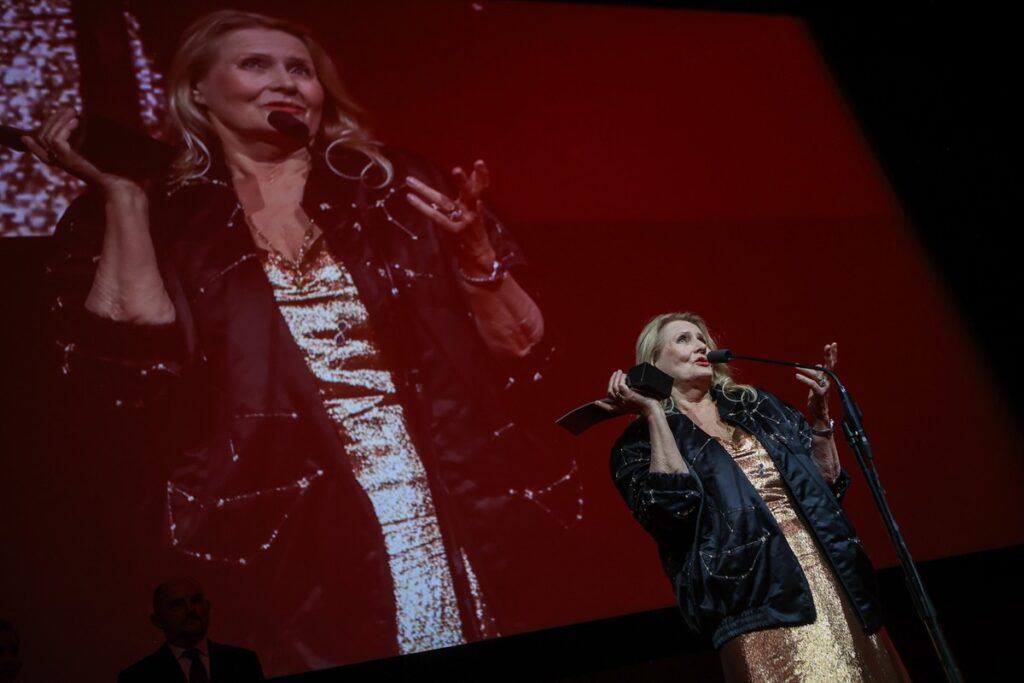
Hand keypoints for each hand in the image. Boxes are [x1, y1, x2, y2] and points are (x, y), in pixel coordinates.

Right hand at [20, 107, 135, 192]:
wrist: (119, 187)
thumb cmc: (113, 171)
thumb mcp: (96, 151)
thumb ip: (86, 139)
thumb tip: (82, 119)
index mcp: (65, 162)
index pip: (42, 153)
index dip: (34, 144)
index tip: (30, 133)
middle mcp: (61, 163)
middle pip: (42, 139)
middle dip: (52, 120)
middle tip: (69, 109)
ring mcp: (64, 163)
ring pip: (47, 137)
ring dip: (59, 120)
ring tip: (74, 112)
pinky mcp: (70, 161)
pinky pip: (57, 141)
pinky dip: (64, 128)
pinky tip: (76, 122)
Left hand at [405, 160, 493, 272]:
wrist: (479, 257)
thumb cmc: (475, 231)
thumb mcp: (476, 211)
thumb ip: (474, 192)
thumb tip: (474, 174)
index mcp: (477, 205)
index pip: (481, 187)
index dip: (482, 176)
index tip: (479, 163)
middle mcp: (471, 212)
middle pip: (468, 194)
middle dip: (463, 182)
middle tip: (457, 170)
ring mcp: (462, 222)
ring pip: (444, 203)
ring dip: (426, 191)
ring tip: (411, 182)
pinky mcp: (453, 232)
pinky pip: (435, 217)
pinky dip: (423, 208)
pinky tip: (412, 198)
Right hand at [594, 369, 660, 414]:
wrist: (653, 410)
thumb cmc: (650, 408)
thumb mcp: (639, 404)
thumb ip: (634, 398)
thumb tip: (634, 389)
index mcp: (623, 409)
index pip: (609, 408)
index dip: (602, 406)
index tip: (596, 402)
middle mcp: (621, 405)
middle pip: (610, 393)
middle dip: (611, 382)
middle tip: (615, 374)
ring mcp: (624, 400)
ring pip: (613, 388)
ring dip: (616, 378)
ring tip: (620, 372)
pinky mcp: (629, 395)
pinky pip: (620, 386)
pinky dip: (621, 379)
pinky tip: (624, 375)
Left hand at [795, 342, 836, 421]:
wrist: (819, 414)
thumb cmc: (818, 400)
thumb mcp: (816, 385)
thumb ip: (817, 375)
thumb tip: (818, 365)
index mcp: (826, 378)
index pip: (831, 364)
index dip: (832, 354)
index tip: (832, 344)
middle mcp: (827, 382)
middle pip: (830, 366)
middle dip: (829, 355)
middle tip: (828, 345)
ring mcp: (824, 388)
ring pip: (818, 375)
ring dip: (806, 369)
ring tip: (796, 367)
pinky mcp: (820, 394)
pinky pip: (813, 385)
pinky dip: (805, 379)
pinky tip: (797, 376)